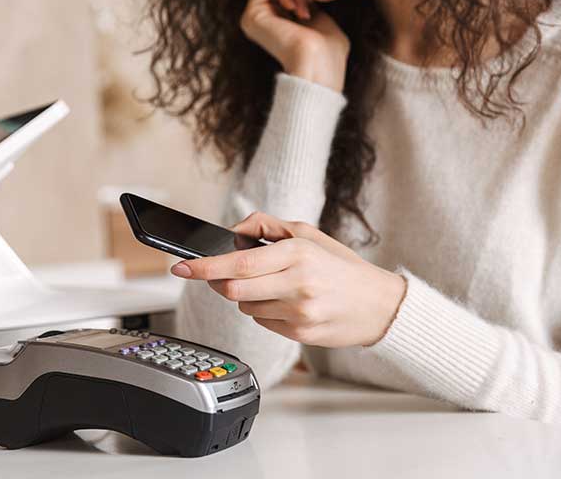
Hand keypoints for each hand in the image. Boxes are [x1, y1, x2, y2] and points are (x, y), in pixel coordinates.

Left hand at [170, 212, 407, 347]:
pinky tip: (287, 304)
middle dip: (219, 283)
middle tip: (220, 275)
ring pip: (245, 307)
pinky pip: (262, 322)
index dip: (204, 267)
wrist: (379, 305)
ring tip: (274, 287)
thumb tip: (234, 232)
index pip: (238, 264)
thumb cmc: (341, 267)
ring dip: (246, 297)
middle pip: (233, 290)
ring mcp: (299, 313)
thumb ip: (267, 226)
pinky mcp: (300, 334)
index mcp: (298, 254)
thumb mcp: (309, 235)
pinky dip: (265, 312)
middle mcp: (298, 284)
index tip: (181, 266)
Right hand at [239, 0, 350, 92]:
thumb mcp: (320, 17)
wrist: (319, 63)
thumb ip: (307, 1)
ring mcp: (255, 18)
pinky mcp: (251, 16)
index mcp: (278, 21)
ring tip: (304, 7)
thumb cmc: (328, 50)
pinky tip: (295, 7)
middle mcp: (263, 20)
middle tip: (310, 0)